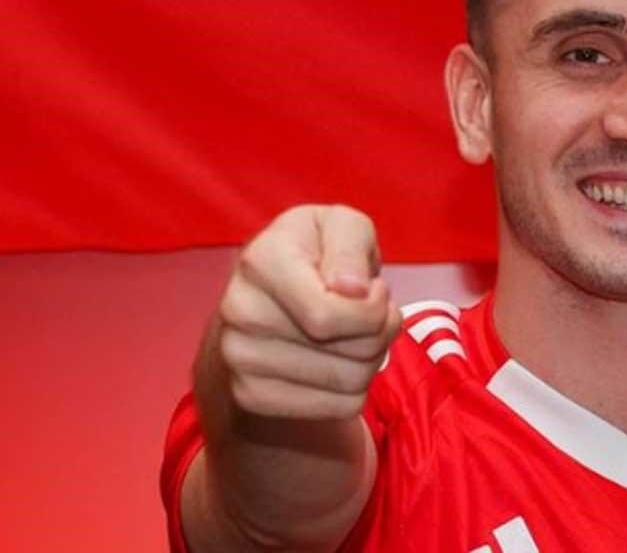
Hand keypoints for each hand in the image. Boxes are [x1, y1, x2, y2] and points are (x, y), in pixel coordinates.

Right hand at [211, 204, 399, 419]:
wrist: (272, 297)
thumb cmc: (320, 254)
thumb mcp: (344, 226)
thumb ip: (351, 244)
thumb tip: (351, 290)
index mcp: (261, 260)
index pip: (328, 315)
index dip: (373, 308)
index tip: (373, 289)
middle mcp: (240, 310)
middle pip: (352, 350)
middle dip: (380, 332)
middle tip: (369, 313)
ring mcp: (238, 357)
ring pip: (351, 382)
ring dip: (371, 360)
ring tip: (353, 334)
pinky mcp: (250, 395)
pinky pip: (339, 408)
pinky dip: (353, 388)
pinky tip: (336, 360)